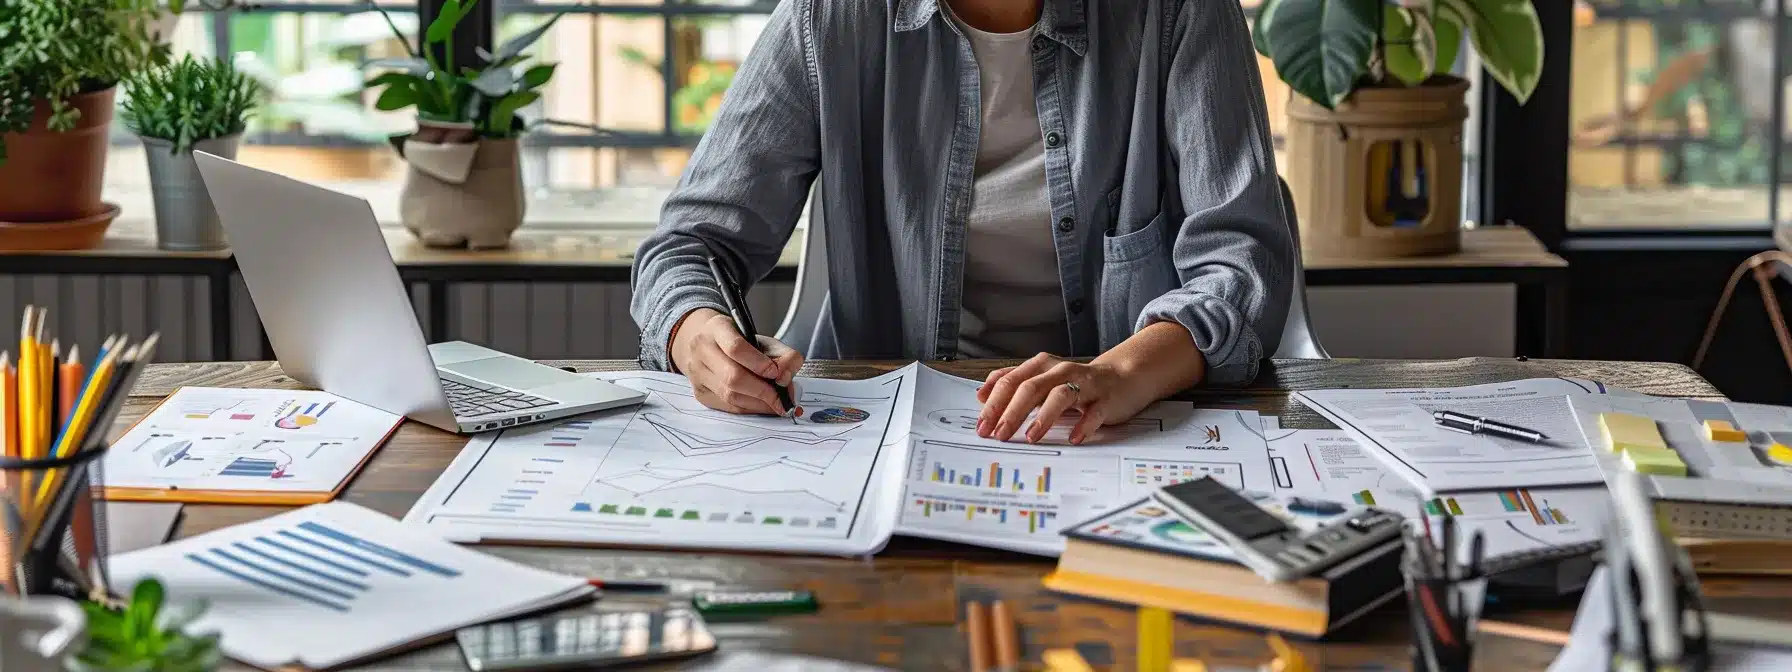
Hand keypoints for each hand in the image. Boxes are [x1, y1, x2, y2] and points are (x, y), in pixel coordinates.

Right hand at [670, 308, 804, 415]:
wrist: (708, 344)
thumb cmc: (740, 342)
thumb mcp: (765, 340)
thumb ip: (784, 356)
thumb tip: (785, 379)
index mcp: (717, 328)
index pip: (736, 348)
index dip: (759, 364)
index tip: (775, 373)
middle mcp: (702, 349)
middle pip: (732, 377)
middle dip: (762, 391)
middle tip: (781, 398)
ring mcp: (697, 373)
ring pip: (729, 396)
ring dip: (758, 404)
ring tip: (775, 403)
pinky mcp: (700, 393)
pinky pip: (728, 407)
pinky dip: (749, 409)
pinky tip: (762, 406)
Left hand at [974, 354, 1158, 444]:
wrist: (1121, 377)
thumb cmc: (1076, 382)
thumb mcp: (1041, 380)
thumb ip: (1013, 384)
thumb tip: (981, 395)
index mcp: (1041, 367)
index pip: (1011, 381)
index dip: (994, 403)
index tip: (982, 426)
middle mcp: (1060, 371)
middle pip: (1031, 388)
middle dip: (1012, 412)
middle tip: (999, 433)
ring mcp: (1084, 384)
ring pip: (1060, 395)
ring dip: (1044, 416)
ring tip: (1031, 436)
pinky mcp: (1105, 399)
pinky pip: (1094, 412)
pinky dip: (1084, 424)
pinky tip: (1074, 437)